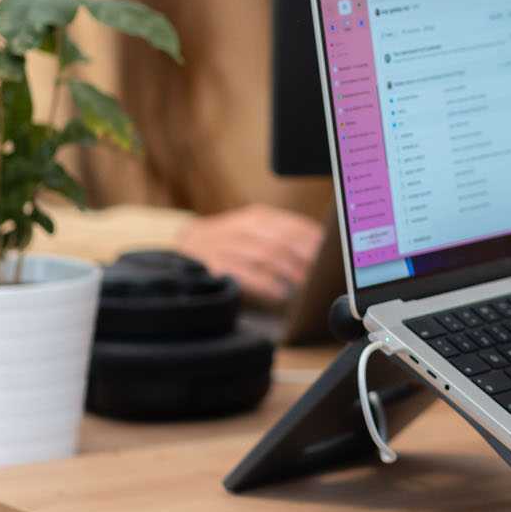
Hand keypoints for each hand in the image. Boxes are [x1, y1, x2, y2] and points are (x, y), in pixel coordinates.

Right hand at [175, 205, 324, 304]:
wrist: (179, 250)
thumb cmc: (228, 245)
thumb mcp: (254, 233)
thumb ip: (283, 239)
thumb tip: (322, 249)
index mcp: (256, 217)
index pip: (292, 226)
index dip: (313, 241)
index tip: (331, 255)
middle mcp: (240, 227)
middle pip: (281, 240)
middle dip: (305, 258)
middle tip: (322, 274)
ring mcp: (224, 244)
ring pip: (264, 254)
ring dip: (288, 270)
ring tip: (306, 284)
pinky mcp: (211, 264)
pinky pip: (243, 272)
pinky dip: (264, 283)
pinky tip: (279, 293)